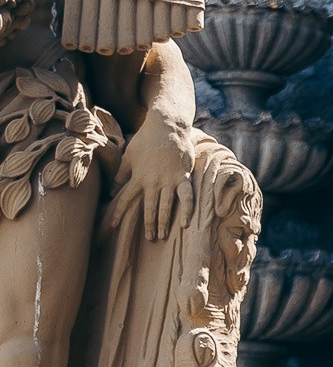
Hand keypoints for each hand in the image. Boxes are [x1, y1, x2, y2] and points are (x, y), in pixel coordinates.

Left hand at [106, 111, 196, 240]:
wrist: (166, 127)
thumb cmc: (146, 140)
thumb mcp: (129, 155)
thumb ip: (121, 174)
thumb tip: (112, 189)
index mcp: (138, 177)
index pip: (124, 199)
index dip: (118, 213)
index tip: (112, 226)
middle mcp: (153, 182)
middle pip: (149, 208)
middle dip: (149, 225)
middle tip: (151, 239)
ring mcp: (169, 181)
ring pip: (166, 206)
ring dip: (164, 222)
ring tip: (163, 236)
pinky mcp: (183, 177)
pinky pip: (186, 197)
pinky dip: (187, 210)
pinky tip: (186, 223)